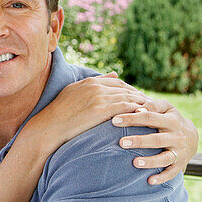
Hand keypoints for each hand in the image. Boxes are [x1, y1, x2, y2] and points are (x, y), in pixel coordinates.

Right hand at [29, 72, 150, 145]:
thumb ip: (95, 82)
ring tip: (152, 112)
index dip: (131, 91)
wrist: (49, 126)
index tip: (138, 99)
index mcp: (90, 81)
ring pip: (129, 97)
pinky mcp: (102, 110)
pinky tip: (144, 117)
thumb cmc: (59, 113)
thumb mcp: (74, 91)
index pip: (118, 83)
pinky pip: (126, 107)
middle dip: (139, 97)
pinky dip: (138, 110)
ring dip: (142, 104)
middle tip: (150, 106)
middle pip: (126, 89)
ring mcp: (100, 97)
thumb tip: (115, 74)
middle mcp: (96, 86)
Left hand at [112, 99, 198, 184]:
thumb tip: (138, 108)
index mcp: (171, 120)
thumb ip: (153, 105)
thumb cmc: (170, 119)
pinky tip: (150, 181)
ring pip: (164, 158)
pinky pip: (172, 173)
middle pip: (156, 139)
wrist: (193, 137)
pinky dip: (162, 178)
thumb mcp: (166, 108)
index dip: (132, 118)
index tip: (114, 121)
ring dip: (150, 161)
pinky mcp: (180, 164)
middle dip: (139, 141)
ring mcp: (179, 151)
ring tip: (135, 163)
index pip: (149, 117)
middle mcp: (176, 136)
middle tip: (121, 143)